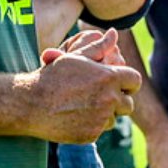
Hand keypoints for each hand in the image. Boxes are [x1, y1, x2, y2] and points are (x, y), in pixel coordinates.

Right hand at [28, 29, 141, 144]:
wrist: (32, 103)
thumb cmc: (54, 75)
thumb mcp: (76, 57)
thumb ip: (99, 46)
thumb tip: (114, 33)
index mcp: (108, 77)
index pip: (135, 81)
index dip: (128, 82)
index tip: (118, 84)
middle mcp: (109, 99)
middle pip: (128, 104)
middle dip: (118, 101)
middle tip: (100, 96)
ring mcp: (101, 118)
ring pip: (114, 119)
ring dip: (104, 114)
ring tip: (83, 105)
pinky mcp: (92, 134)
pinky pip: (99, 130)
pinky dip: (91, 125)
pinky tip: (74, 116)